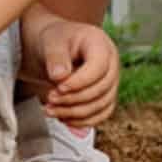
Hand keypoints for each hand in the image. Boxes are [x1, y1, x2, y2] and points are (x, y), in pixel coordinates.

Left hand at [22, 14, 119, 130]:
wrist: (57, 46)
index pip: (98, 68)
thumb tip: (59, 77)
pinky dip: (83, 120)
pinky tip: (62, 118)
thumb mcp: (51, 42)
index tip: (58, 88)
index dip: (79, 82)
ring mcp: (111, 82)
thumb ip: (55, 57)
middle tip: (49, 99)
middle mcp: (112, 64)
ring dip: (75, 113)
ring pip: (101, 105)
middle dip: (73, 99)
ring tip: (50, 110)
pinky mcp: (106, 96)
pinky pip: (101, 114)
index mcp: (101, 45)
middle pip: (100, 89)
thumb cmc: (55, 40)